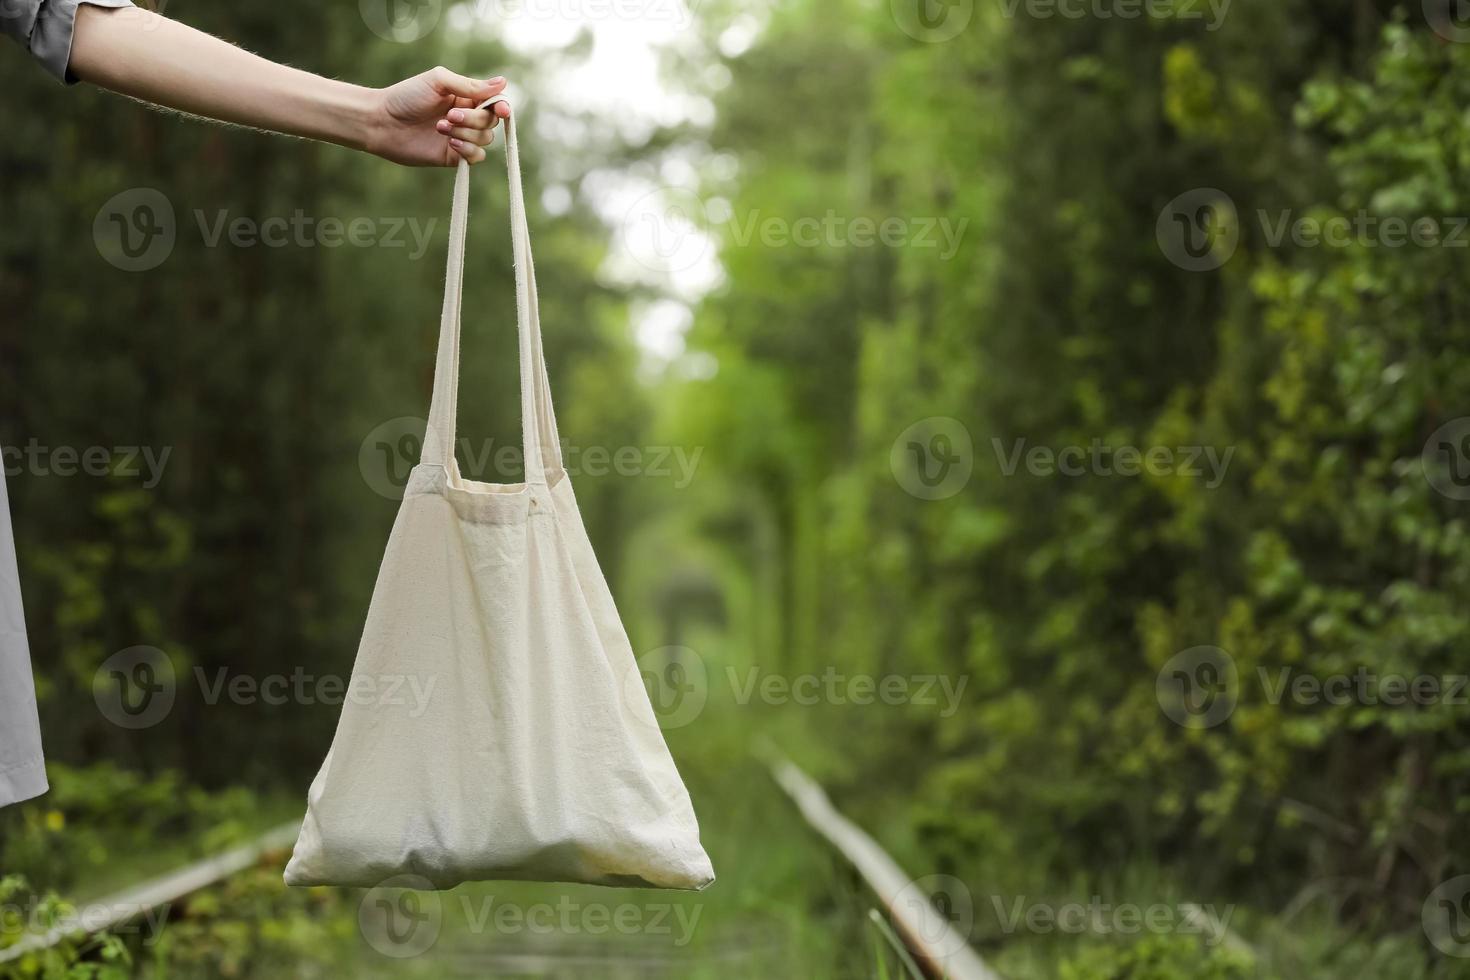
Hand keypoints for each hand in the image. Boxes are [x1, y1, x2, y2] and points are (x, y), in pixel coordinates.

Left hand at [366, 67, 511, 166]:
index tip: (502, 110)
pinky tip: (451, 144)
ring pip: (485, 138)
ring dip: (466, 133)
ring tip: (441, 127)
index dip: (502, 106)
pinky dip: (468, 151)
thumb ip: (470, 85)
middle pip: (491, 121)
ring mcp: (461, 137)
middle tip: (449, 115)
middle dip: (474, 118)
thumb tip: (503, 83)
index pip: (494, 102)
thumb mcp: (438, 81)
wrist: (382, 122)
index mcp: (465, 96)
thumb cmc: (406, 97)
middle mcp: (466, 116)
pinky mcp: (454, 156)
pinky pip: (476, 157)